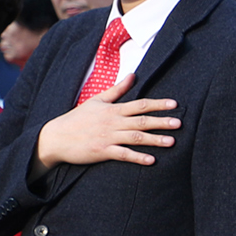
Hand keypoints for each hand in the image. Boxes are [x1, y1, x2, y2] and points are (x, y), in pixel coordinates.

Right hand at [33, 74, 178, 170]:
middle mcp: (112, 122)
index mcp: (113, 110)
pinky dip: (137, 157)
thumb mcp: (97, 101)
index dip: (158, 104)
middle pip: (141, 121)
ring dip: (154, 140)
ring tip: (172, 142)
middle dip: (162, 122)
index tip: (175, 104)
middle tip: (180, 123)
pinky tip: (151, 160)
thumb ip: (117, 90)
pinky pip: (123, 154)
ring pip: (135, 138)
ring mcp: (107, 137)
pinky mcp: (102, 151)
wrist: (55, 138)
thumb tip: (133, 75)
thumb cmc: (77, 118)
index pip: (140, 105)